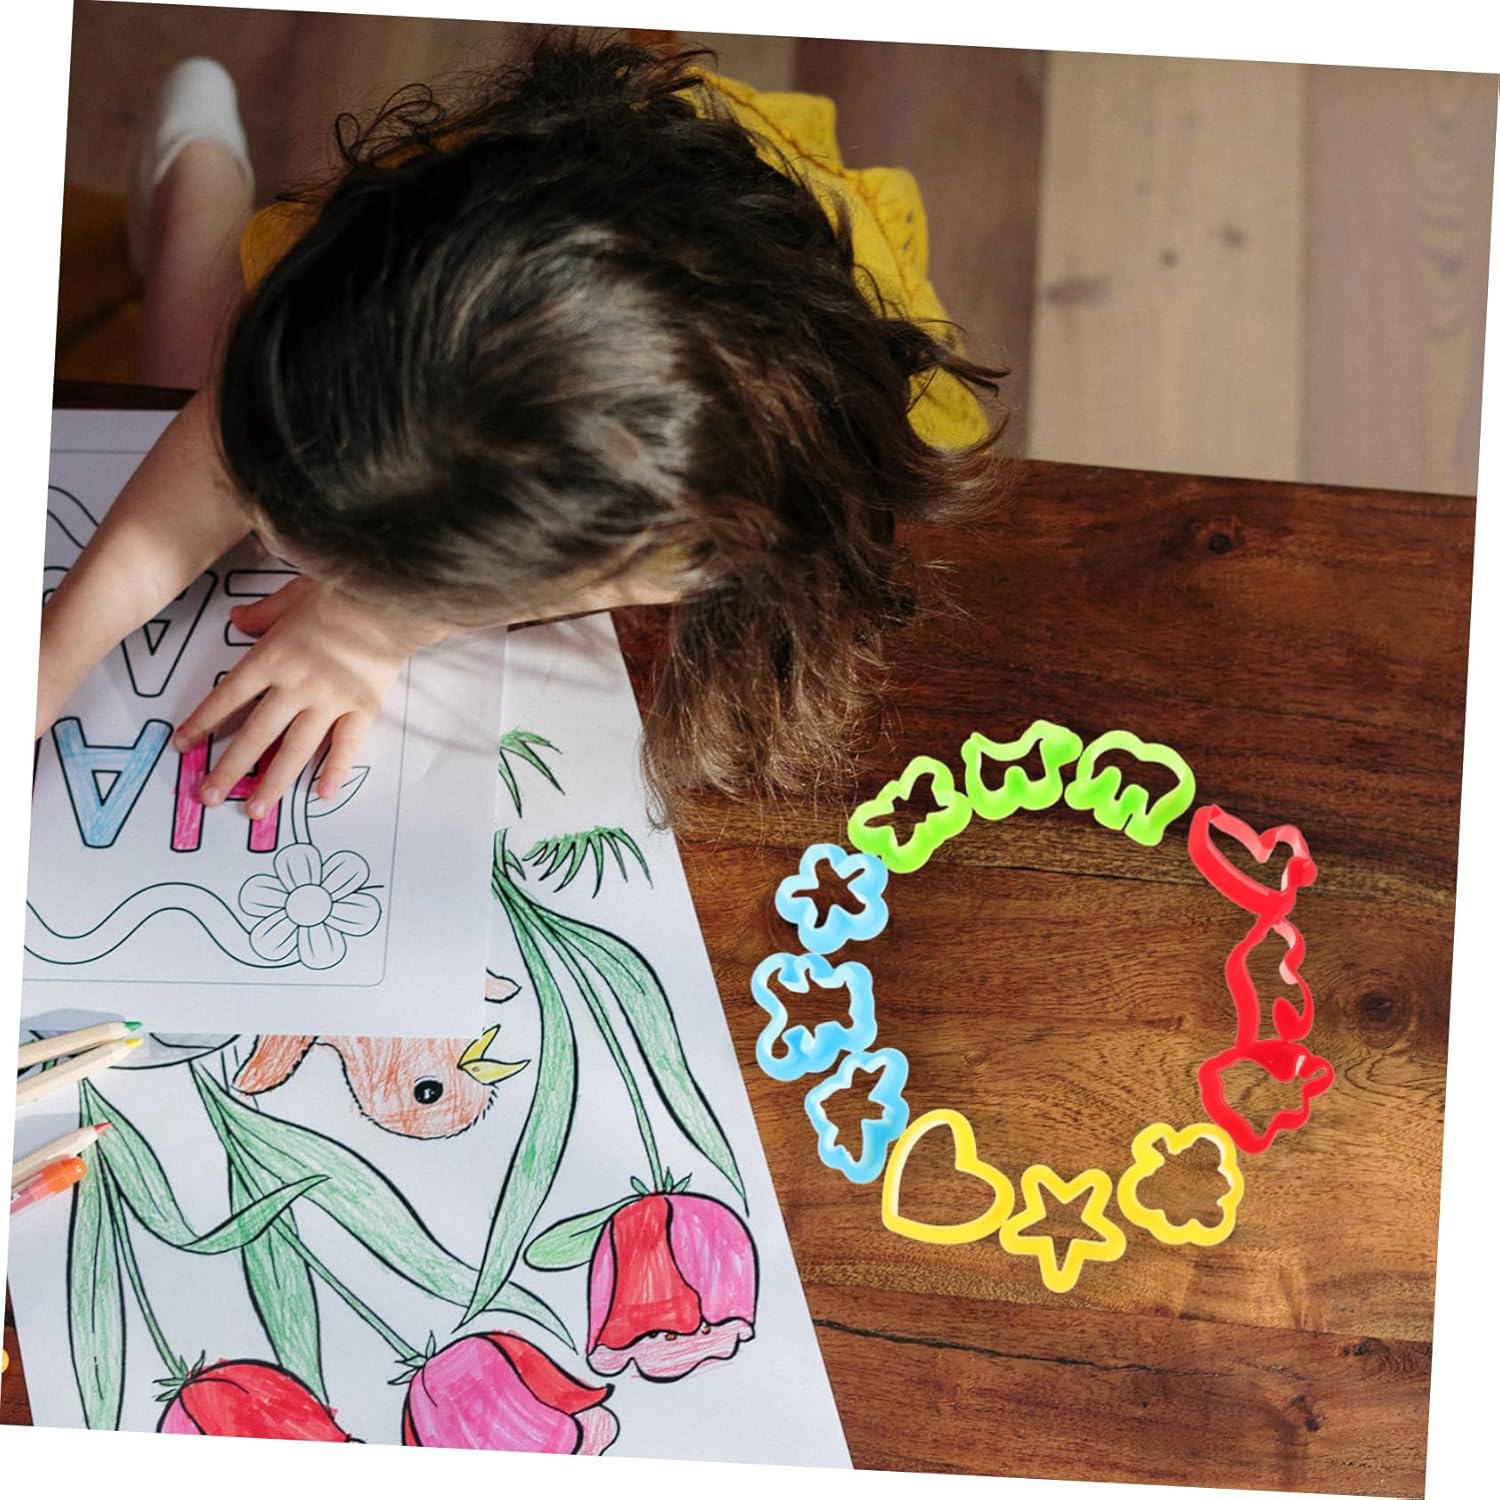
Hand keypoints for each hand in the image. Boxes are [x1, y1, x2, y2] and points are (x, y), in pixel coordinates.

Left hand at [173, 577, 451, 815]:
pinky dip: (336, 771)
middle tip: (209, 797)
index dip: (203, 723)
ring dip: (273, 782)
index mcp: (271, 657)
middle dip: (229, 768)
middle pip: (256, 734)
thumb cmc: (338, 591)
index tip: (183, 746)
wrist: (387, 598)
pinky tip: (322, 794)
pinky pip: (347, 745)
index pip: (228, 697)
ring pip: (295, 749)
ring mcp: (329, 701)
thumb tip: (236, 620)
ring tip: (255, 810)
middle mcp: (295, 686)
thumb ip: (261, 614)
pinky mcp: (361, 708)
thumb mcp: (290, 595)